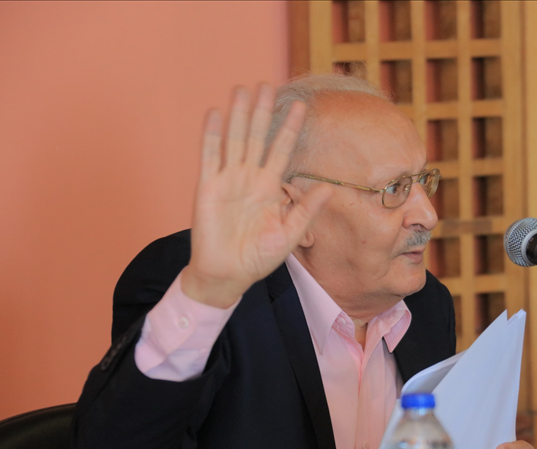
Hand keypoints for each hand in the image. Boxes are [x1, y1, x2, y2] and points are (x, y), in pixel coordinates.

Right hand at [181, 85, 332, 307]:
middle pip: (258, 138)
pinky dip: (212, 136)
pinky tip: (216, 114)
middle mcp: (249, 179)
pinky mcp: (207, 188)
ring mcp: (227, 181)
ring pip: (235, 140)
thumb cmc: (258, 258)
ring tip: (244, 89)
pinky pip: (209, 157)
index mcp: (269, 187)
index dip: (291, 129)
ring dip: (239, 115)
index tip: (302, 106)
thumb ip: (307, 210)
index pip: (282, 150)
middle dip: (264, 112)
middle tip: (269, 85)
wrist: (228, 275)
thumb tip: (329, 188)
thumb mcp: (290, 234)